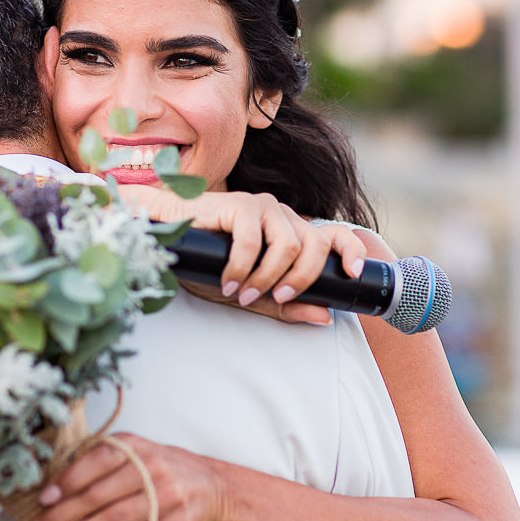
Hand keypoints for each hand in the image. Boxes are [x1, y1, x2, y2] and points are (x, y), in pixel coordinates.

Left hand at [27, 434, 223, 520]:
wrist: (213, 488)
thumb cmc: (164, 471)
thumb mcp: (138, 452)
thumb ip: (104, 461)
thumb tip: (55, 486)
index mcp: (138, 448)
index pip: (96, 460)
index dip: (67, 480)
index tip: (44, 499)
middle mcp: (153, 470)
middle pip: (99, 496)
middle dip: (62, 517)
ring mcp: (168, 499)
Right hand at [118, 187, 367, 323]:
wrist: (167, 235)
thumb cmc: (208, 262)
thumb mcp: (251, 292)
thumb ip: (285, 305)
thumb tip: (326, 316)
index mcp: (291, 233)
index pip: (335, 235)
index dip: (351, 250)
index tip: (352, 273)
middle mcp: (284, 217)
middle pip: (314, 246)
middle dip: (298, 280)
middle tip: (271, 298)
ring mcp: (264, 207)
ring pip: (288, 245)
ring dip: (265, 277)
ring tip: (242, 293)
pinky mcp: (241, 204)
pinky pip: (253, 241)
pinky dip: (242, 268)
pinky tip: (228, 281)